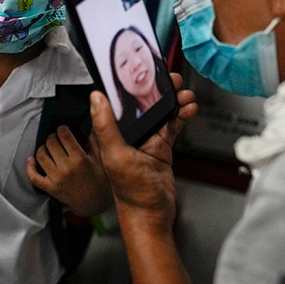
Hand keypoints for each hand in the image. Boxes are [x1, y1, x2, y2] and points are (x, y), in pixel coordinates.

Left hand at [26, 126, 111, 215]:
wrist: (95, 203)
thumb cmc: (100, 180)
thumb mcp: (100, 160)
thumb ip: (93, 141)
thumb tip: (86, 126)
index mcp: (80, 159)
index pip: (64, 136)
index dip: (62, 129)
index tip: (64, 129)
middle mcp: (66, 168)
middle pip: (51, 143)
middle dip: (53, 136)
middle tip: (56, 137)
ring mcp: (56, 179)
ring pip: (41, 156)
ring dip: (43, 148)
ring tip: (48, 147)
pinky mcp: (50, 188)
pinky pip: (33, 176)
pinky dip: (30, 166)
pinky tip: (31, 160)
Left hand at [90, 73, 196, 234]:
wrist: (152, 214)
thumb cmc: (130, 191)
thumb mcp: (115, 155)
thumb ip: (106, 126)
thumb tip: (95, 97)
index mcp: (111, 132)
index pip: (118, 101)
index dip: (129, 84)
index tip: (141, 69)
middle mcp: (127, 133)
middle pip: (142, 103)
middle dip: (157, 89)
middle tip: (170, 78)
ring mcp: (146, 139)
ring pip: (160, 112)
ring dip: (173, 101)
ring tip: (184, 93)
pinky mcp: (161, 147)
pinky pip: (172, 126)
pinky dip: (181, 116)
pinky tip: (189, 108)